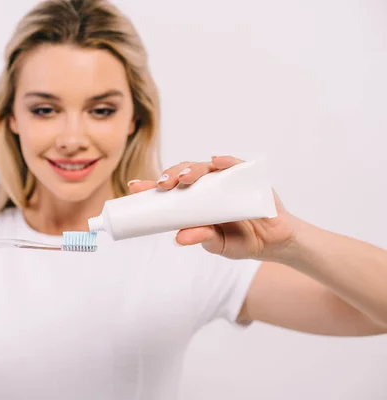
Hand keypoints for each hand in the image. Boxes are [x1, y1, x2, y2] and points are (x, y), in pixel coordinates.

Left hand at [128, 156, 295, 260]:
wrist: (275, 242)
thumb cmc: (243, 240)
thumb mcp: (219, 244)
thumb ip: (201, 237)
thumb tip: (178, 238)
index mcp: (195, 201)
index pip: (169, 190)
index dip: (151, 187)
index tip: (134, 187)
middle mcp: (207, 186)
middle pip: (183, 174)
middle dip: (169, 176)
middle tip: (161, 186)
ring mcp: (226, 179)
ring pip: (204, 167)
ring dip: (191, 169)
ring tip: (182, 178)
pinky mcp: (247, 176)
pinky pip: (235, 164)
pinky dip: (225, 161)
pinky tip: (216, 162)